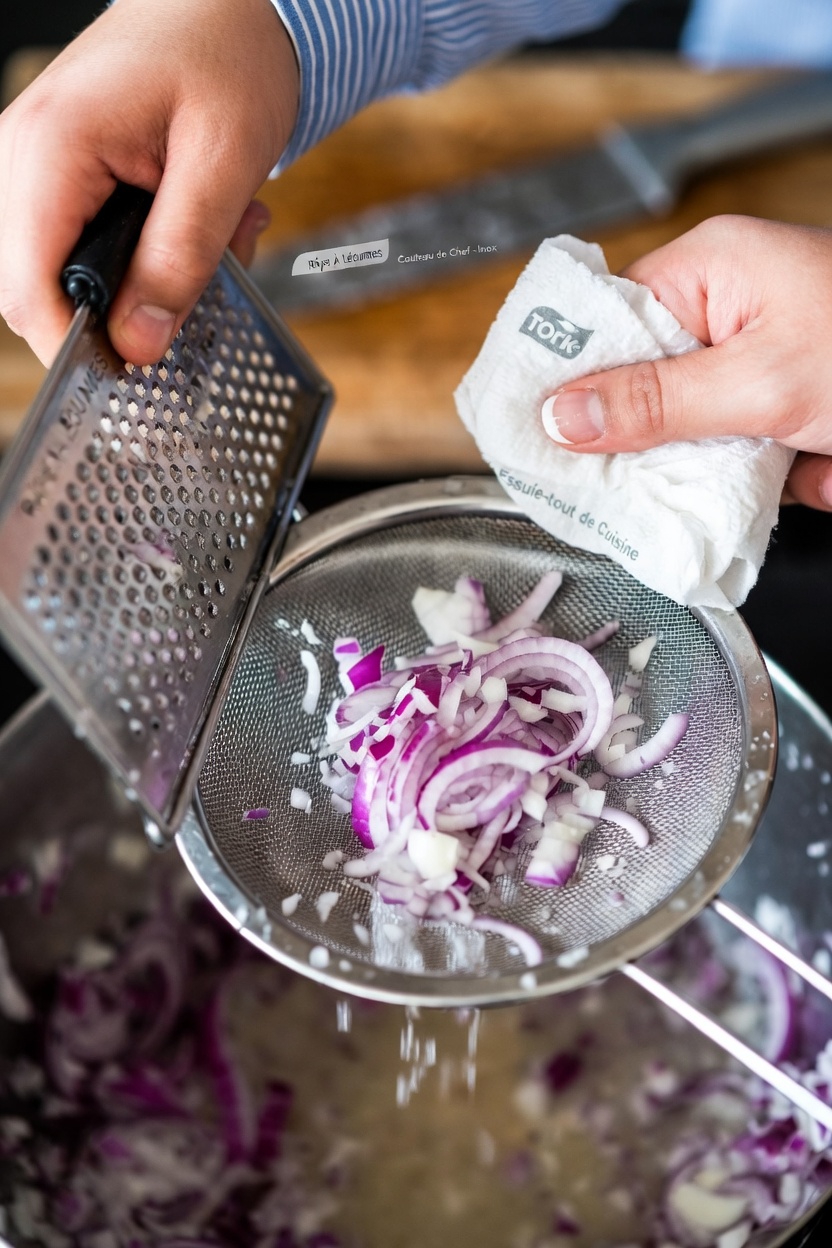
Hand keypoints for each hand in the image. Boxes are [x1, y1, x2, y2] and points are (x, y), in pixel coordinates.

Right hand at [0, 0, 297, 365]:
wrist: (232, 2)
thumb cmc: (228, 55)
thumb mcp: (222, 167)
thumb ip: (179, 261)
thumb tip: (138, 344)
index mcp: (50, 148)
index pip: (28, 290)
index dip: (77, 347)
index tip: (138, 374)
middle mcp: (23, 155)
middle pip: (36, 289)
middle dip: (123, 308)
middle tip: (204, 278)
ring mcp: (36, 163)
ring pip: (65, 272)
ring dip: (144, 278)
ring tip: (214, 235)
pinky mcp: (60, 172)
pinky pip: (83, 244)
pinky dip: (145, 252)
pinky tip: (194, 220)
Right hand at [539, 216, 831, 510]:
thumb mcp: (761, 382)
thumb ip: (657, 403)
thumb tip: (562, 416)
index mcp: (710, 269)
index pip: (607, 322)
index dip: (573, 379)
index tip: (540, 434)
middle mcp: (727, 308)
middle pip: (642, 384)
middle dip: (657, 439)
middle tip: (642, 481)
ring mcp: (758, 358)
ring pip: (692, 430)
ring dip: (723, 465)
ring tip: (759, 469)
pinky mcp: (783, 403)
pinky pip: (739, 451)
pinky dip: (764, 477)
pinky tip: (800, 474)